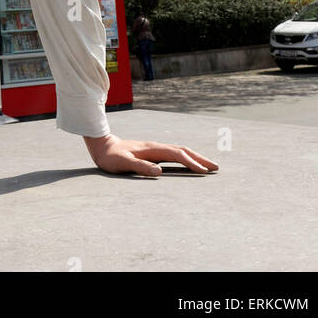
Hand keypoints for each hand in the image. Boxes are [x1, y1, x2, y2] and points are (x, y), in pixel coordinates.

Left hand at [82, 133, 217, 176]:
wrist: (102, 146)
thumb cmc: (111, 157)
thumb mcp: (123, 163)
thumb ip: (140, 166)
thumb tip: (159, 171)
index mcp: (152, 149)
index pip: (176, 155)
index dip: (191, 162)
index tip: (204, 172)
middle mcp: (156, 147)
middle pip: (183, 150)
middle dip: (200, 158)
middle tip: (216, 167)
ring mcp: (155, 149)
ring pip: (180, 151)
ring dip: (195, 157)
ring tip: (208, 166)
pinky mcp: (153, 153)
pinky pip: (174, 154)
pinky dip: (186, 158)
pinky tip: (189, 163)